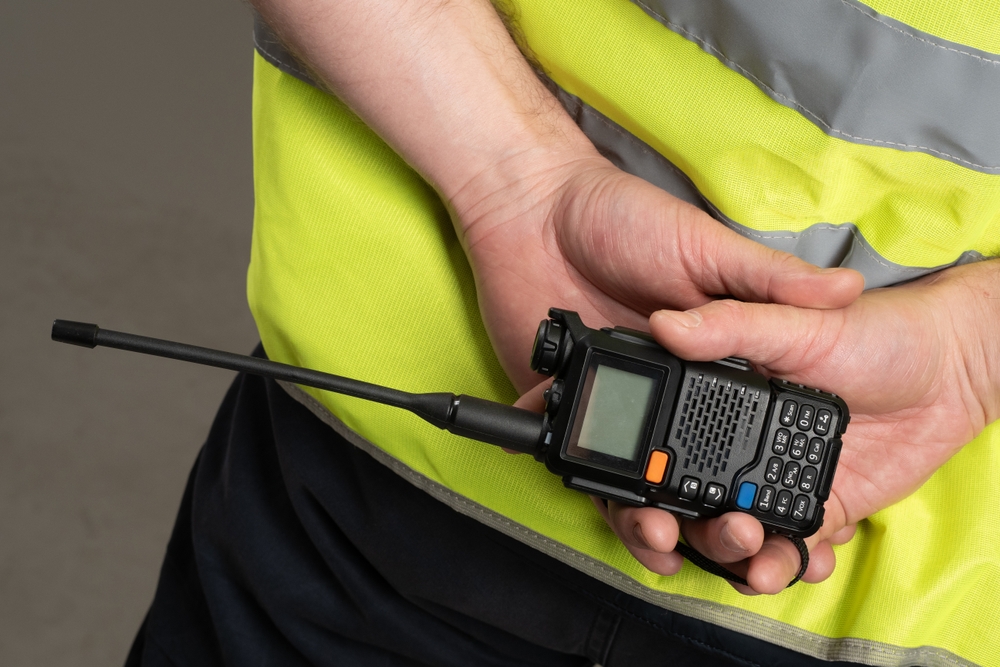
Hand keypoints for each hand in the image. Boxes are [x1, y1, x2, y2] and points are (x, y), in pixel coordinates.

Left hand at [253, 0, 864, 592]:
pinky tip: (597, 500)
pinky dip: (582, 486)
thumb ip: (766, 276)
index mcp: (710, 357)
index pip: (744, 428)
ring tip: (652, 533)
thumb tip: (849, 291)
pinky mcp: (563, 404)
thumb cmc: (625, 218)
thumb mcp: (704, 244)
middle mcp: (667, 386)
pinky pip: (572, 459)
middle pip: (688, 468)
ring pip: (634, 478)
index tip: (767, 509)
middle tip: (710, 535)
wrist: (532, 208)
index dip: (756, 473)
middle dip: (701, 514)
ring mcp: (615, 399)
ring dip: (642, 514)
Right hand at [647, 259, 999, 591]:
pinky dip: (794, 564)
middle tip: (726, 532)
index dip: (647, 489)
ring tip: (760, 563)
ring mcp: (777, 480)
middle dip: (700, 534)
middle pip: (695, 505)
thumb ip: (731, 327)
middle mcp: (741, 447)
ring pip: (740, 534)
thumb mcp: (796, 325)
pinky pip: (794, 546)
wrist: (952, 368)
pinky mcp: (820, 507)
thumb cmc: (873, 333)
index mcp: (720, 402)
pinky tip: (806, 560)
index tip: (651, 512)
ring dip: (744, 558)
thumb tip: (665, 325)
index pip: (664, 451)